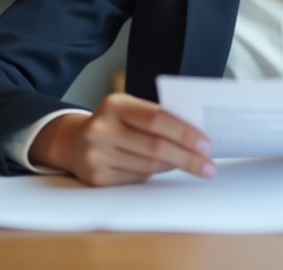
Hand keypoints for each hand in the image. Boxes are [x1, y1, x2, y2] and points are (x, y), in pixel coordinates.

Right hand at [28, 93, 215, 186]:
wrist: (74, 142)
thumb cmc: (115, 123)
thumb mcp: (130, 109)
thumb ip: (157, 117)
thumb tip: (196, 135)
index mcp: (115, 105)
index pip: (156, 118)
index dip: (184, 132)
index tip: (206, 143)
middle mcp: (102, 128)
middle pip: (155, 147)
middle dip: (187, 158)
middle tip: (209, 165)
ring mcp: (96, 155)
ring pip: (149, 166)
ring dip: (175, 166)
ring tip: (194, 166)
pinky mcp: (96, 178)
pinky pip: (137, 178)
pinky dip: (156, 174)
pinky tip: (167, 169)